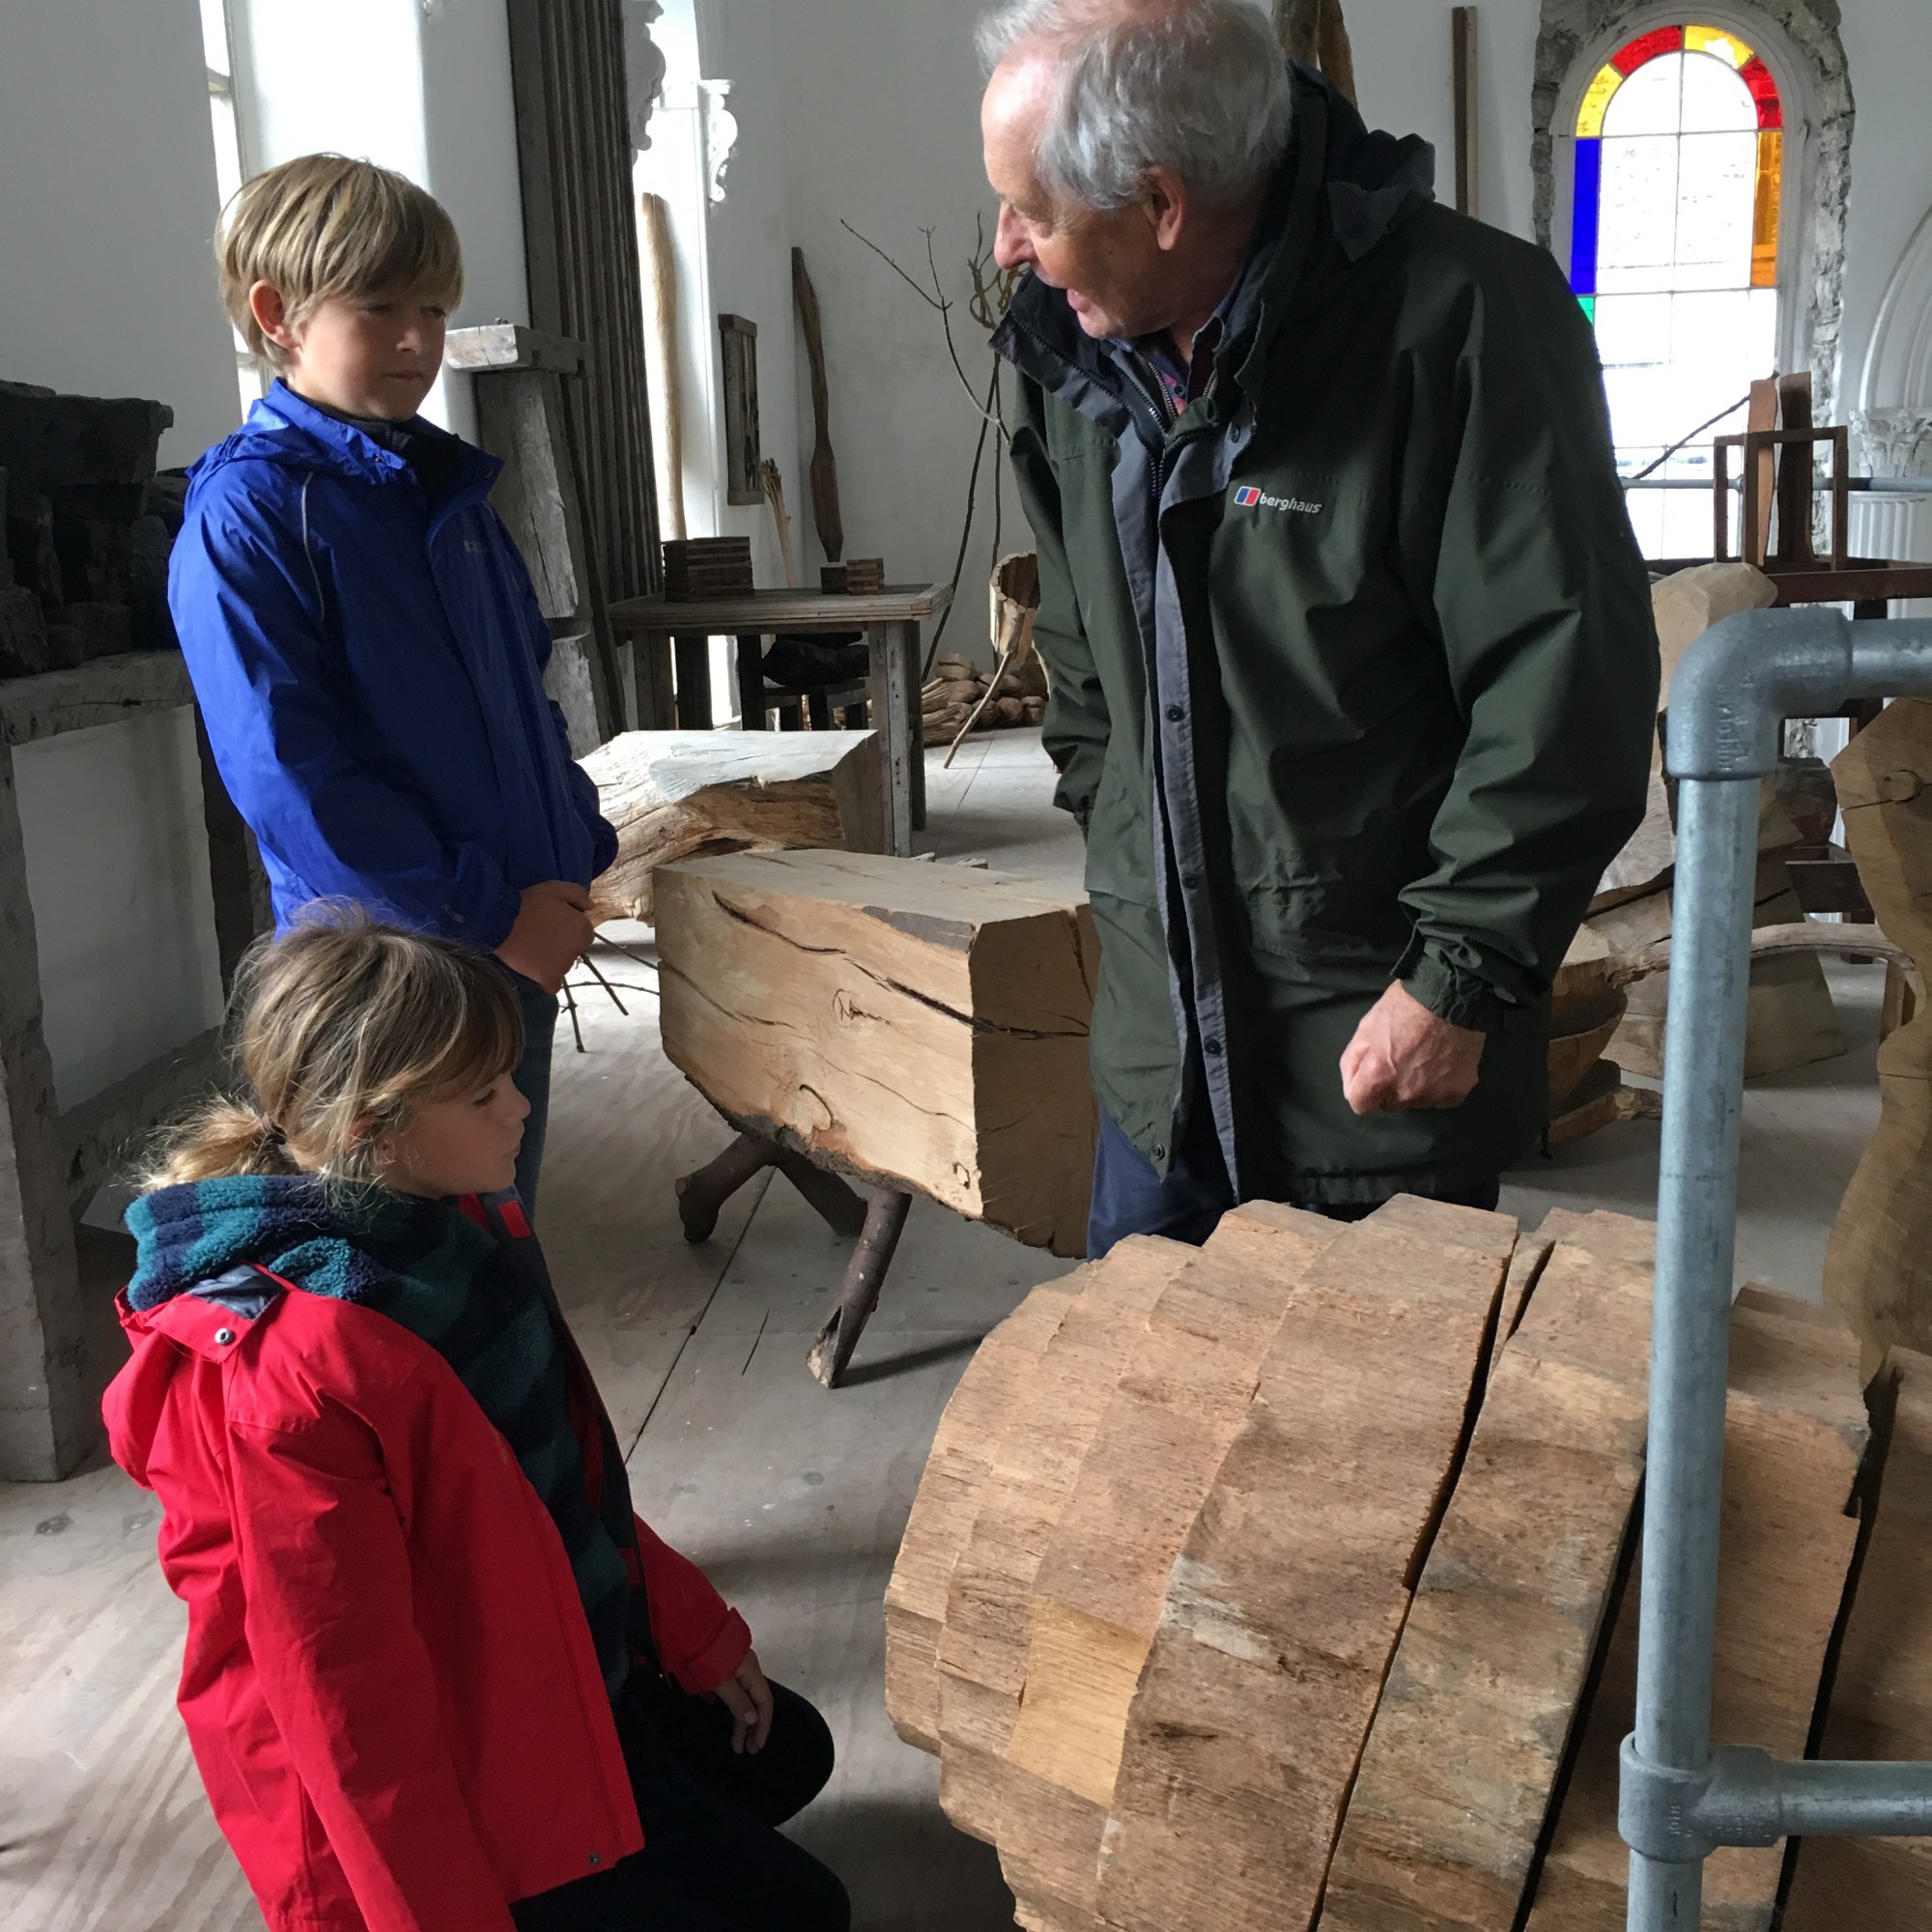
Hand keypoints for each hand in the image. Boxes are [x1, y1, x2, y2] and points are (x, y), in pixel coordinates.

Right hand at [494, 882, 593, 995]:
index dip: (570, 927)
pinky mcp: (547, 977)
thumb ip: (578, 894)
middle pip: (574, 949)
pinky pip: (553, 984)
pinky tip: (536, 968)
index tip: (554, 923)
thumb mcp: (555, 889)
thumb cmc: (529, 903)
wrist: (502, 921)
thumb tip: (591, 907)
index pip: (585, 933)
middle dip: (564, 943)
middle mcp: (577, 949)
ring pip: (563, 965)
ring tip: (534, 947)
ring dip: (554, 959)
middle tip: (543, 934)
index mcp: (582, 929)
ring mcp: (563, 966)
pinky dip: (547, 978)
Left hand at [714, 1650, 773, 1754]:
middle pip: (756, 1701)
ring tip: (736, 1743)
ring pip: (745, 1697)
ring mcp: (736, 1665)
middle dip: (752, 1727)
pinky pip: (737, 1692)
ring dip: (742, 1720)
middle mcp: (748, 1668)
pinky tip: (731, 1717)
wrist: (688, 1626)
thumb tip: (753, 1719)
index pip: (764, 1702)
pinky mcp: (724, 1665)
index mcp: (751, 1670)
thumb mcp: (719, 1680)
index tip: (756, 1746)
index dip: (763, 1725)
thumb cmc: (705, 1655)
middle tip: (746, 1750)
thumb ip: (737, 1701)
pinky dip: (735, 1708)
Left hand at [1339, 982, 1485, 1115]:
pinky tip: (1443, 1065)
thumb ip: (1352, 1062)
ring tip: (1425, 1059)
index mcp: (1378, 1076)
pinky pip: (1442, 1100)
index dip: (1364, 1091)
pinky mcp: (1457, 1093)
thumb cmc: (1403, 1007)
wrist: (1451, 996)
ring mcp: (1433, 1095)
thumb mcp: (1365, 1027)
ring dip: (1417, 1088)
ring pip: (1417, 1102)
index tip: (1372, 1078)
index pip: (1360, 1106)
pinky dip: (1441, 1087)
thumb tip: (1351, 1088)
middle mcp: (1404, 1093)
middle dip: (1390, 1088)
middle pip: (1390, 1104)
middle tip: (1402, 1060)